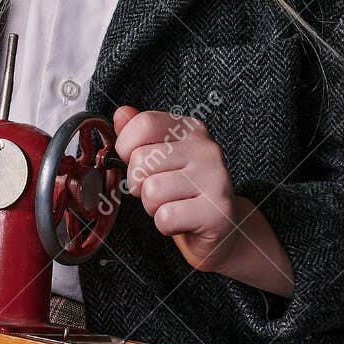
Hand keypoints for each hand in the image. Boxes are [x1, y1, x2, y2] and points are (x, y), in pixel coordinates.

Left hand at [112, 103, 243, 273]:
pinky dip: (165, 226)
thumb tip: (121, 113)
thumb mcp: (159, 160)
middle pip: (141, 160)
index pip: (143, 124)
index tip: (139, 163)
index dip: (127, 148)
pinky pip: (166, 216)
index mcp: (190, 129)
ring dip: (153, 207)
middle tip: (161, 192)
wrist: (221, 230)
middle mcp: (206, 148)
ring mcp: (215, 177)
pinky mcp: (218, 210)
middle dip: (139, 185)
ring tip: (173, 205)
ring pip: (151, 190)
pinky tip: (182, 222)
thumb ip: (139, 134)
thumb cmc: (184, 194)